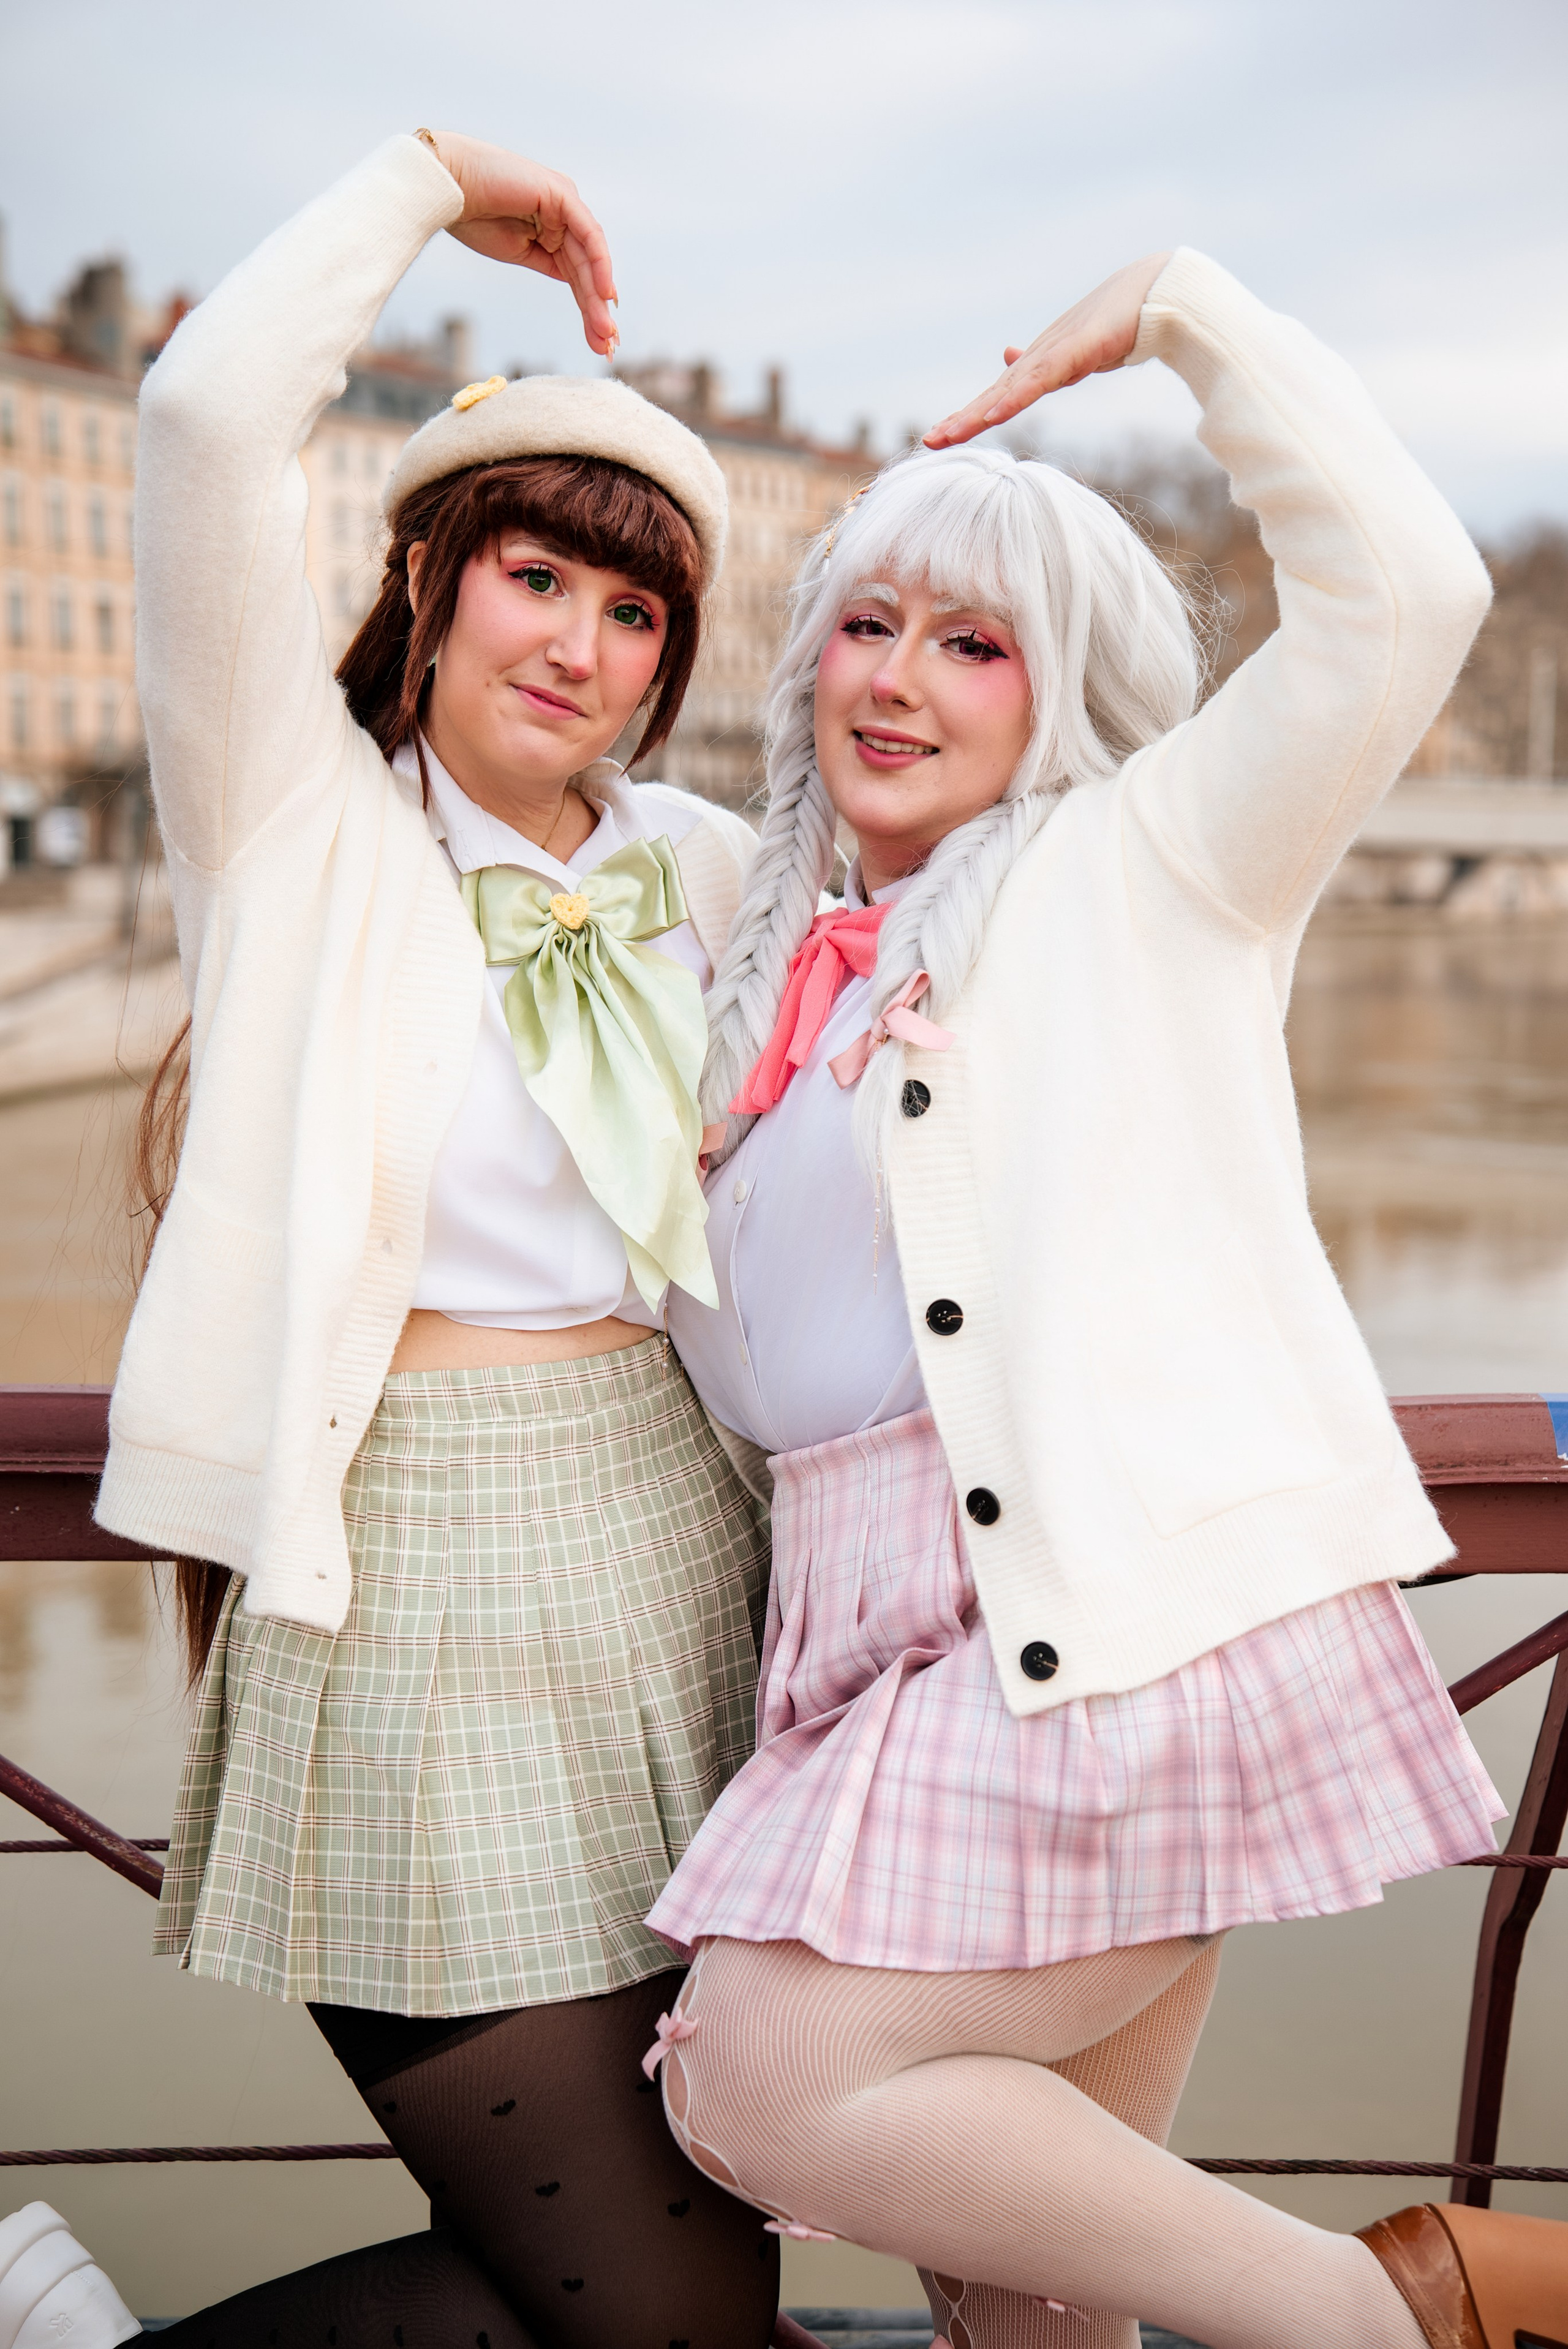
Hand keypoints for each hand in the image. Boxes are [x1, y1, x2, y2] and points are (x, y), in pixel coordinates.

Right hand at [422, 130, 618, 358]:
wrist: (447, 186)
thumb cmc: (470, 215)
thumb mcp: (515, 251)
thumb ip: (546, 263)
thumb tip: (572, 282)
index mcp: (551, 230)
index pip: (577, 276)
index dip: (588, 310)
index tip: (598, 345)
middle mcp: (563, 217)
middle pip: (586, 271)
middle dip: (596, 311)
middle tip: (608, 348)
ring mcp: (564, 205)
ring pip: (589, 258)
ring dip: (598, 297)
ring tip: (606, 331)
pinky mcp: (561, 194)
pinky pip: (588, 234)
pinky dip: (598, 264)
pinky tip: (605, 293)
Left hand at [923, 251, 1173, 448]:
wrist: (1156, 293)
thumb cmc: (1120, 321)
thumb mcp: (1074, 352)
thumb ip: (1043, 365)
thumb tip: (1008, 360)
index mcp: (1042, 364)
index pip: (999, 396)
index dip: (970, 416)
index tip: (942, 437)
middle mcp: (1041, 357)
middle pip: (995, 395)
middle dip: (962, 419)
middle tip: (930, 442)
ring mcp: (1057, 352)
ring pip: (1009, 389)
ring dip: (978, 413)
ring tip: (949, 435)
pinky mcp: (1077, 349)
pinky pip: (1041, 378)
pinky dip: (1016, 396)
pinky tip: (994, 414)